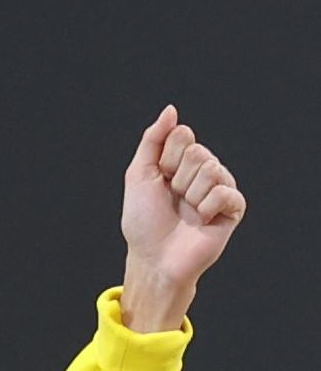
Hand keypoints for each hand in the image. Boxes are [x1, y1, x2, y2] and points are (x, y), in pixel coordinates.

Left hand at [119, 105, 245, 326]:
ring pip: (211, 169)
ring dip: (191, 194)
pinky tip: (202, 221)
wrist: (153, 260)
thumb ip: (153, 140)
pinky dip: (207, 207)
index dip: (167, 159)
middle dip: (178, 179)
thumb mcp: (139, 175)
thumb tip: (171, 110)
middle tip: (174, 201)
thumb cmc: (143, 223)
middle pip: (197, 152)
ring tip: (187, 213)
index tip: (160, 181)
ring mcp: (219, 189)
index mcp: (182, 162)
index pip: (183, 135)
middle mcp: (203, 172)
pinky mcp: (233, 208)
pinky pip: (225, 191)